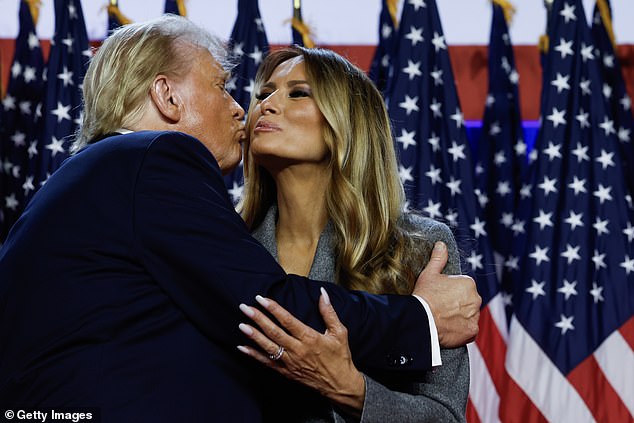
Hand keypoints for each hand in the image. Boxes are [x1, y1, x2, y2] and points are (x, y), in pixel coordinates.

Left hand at [237, 288, 364, 414]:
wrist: (340, 385)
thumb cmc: (340, 357)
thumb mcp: (339, 332)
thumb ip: (328, 312)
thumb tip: (322, 292)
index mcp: (310, 338)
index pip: (287, 320)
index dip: (273, 309)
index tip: (261, 299)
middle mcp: (298, 350)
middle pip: (274, 332)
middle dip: (258, 319)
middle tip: (245, 307)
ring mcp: (290, 362)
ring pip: (268, 347)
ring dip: (253, 335)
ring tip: (241, 325)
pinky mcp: (286, 372)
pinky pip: (267, 363)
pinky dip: (254, 355)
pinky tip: (242, 348)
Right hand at [413, 241, 480, 347]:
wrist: (422, 320)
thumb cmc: (425, 295)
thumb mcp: (429, 273)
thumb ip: (438, 258)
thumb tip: (441, 244)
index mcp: (468, 283)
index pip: (463, 287)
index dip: (451, 292)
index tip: (440, 296)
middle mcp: (476, 298)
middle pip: (468, 302)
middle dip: (458, 305)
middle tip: (441, 308)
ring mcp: (475, 316)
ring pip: (469, 316)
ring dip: (460, 318)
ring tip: (444, 319)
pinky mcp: (472, 331)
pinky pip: (469, 330)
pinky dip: (461, 330)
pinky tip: (449, 328)